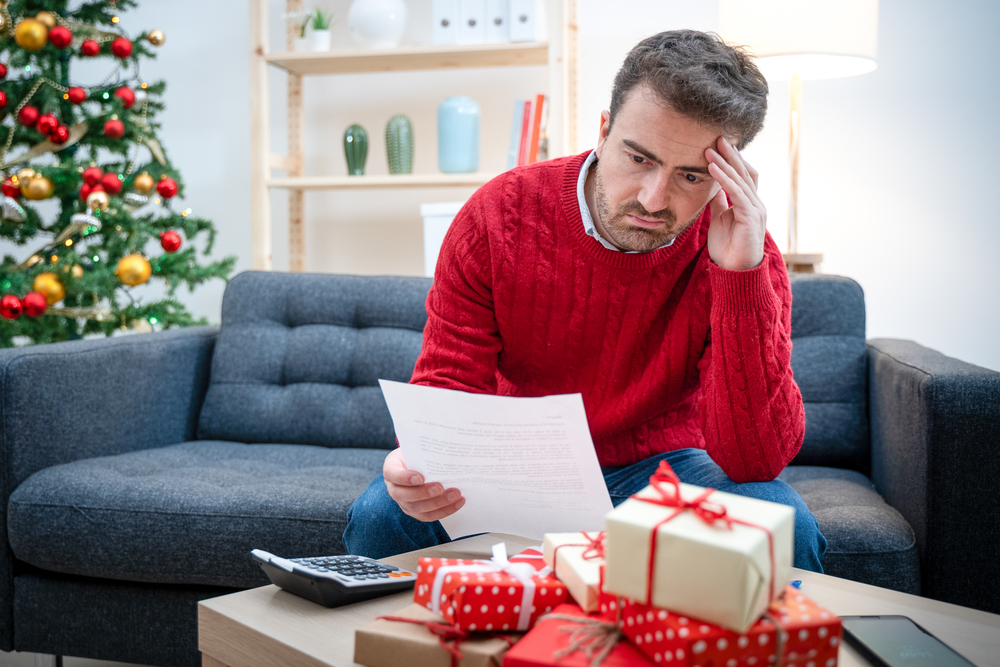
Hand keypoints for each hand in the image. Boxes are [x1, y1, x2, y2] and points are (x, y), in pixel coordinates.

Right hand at [383, 448, 465, 521]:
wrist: (419, 463)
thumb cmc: (418, 454)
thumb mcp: (417, 448)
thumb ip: (426, 450)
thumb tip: (445, 451)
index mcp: (391, 468)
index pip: (392, 474)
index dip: (404, 478)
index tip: (421, 477)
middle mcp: (393, 488)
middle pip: (403, 495)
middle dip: (424, 493)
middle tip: (441, 487)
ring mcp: (403, 502)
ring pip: (416, 508)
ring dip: (438, 503)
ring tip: (455, 495)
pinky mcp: (415, 511)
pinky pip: (428, 516)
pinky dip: (444, 511)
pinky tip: (457, 503)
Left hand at [705, 137, 766, 271]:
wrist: (734, 271)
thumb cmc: (727, 248)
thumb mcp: (719, 219)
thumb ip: (719, 202)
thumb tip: (712, 187)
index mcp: (749, 203)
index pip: (743, 176)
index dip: (733, 160)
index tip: (718, 145)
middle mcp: (756, 203)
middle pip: (745, 172)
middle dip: (731, 154)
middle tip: (717, 137)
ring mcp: (756, 209)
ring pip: (740, 180)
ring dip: (724, 163)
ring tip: (709, 150)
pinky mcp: (751, 217)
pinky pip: (737, 193)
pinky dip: (724, 179)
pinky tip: (712, 168)